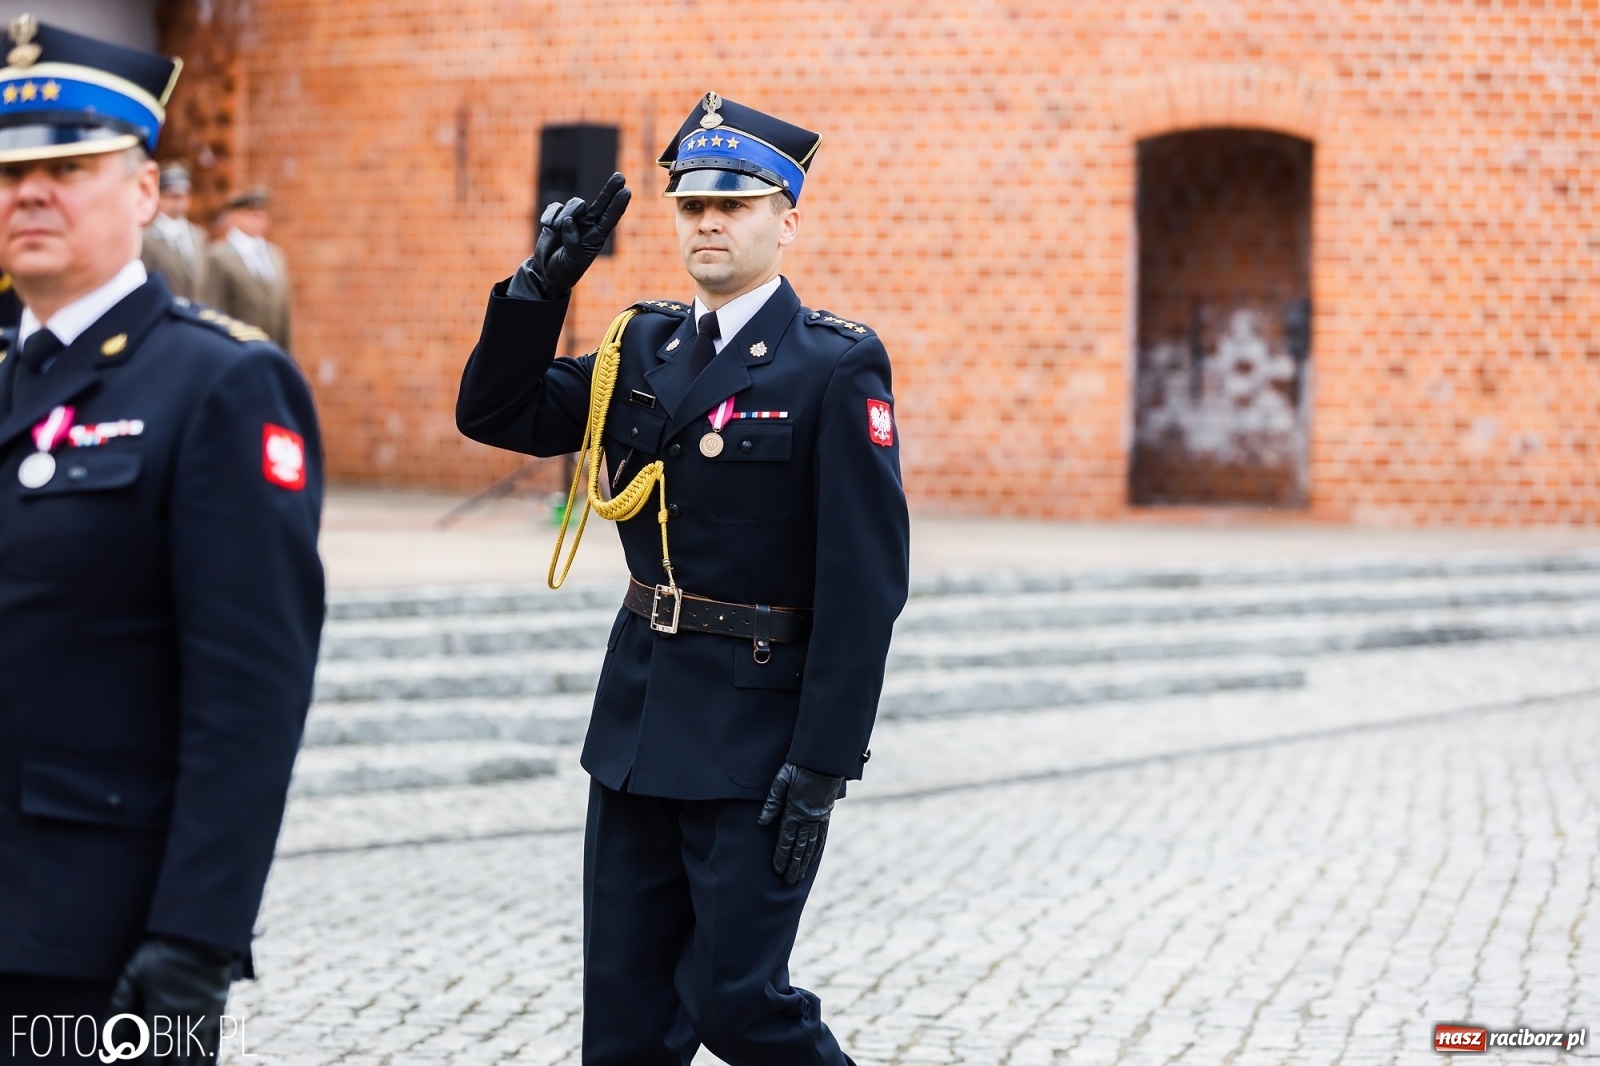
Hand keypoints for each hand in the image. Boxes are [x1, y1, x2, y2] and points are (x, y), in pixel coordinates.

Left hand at [108, 937, 235, 1063]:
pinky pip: (215, 1037)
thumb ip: (118, 1007)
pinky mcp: (218, 1006)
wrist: (202, 932)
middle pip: (176, 1060)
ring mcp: (204, 1015)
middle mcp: (183, 1021)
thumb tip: (106, 1039)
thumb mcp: (133, 974)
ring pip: (197, 1053)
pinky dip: (209, 1052)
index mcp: (159, 1015)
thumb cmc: (162, 951)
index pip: (150, 1057)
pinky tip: (204, 1060)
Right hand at [509, 171, 631, 299]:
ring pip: (575, 204)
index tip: (627, 192)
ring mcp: (573, 220)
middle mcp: (588, 225)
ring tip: (555, 229)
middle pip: (601, 203)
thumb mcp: (572, 261)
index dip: (618, 205)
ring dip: (565, 214)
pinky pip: (556, 207)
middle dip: (610, 189)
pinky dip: (551, 215)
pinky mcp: (557, 217)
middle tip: (620, 177)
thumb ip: (572, 242)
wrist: (546, 272)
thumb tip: (568, 220)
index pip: (610, 218)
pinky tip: (547, 226)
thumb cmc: (564, 270)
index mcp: (596, 238)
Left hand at [757, 762, 843, 883]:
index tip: (777, 869)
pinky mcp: (825, 814)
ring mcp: (818, 818)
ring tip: (798, 876)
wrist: (823, 761)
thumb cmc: (798, 768)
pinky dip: (817, 849)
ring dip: (804, 862)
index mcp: (795, 811)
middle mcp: (808, 818)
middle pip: (799, 847)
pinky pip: (821, 836)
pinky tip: (812, 858)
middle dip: (793, 865)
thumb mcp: (781, 781)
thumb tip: (761, 822)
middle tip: (788, 881)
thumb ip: (771, 803)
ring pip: (810, 845)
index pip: (786, 839)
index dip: (781, 855)